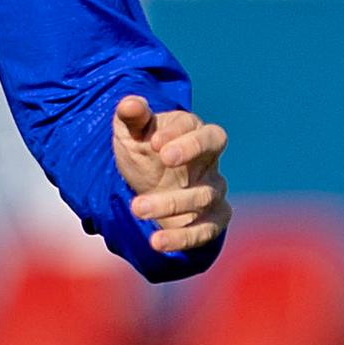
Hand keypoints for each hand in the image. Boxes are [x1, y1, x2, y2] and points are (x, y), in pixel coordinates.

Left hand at [111, 94, 229, 255]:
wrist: (148, 188)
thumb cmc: (143, 153)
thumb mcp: (131, 134)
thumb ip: (132, 118)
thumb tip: (129, 103)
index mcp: (194, 132)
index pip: (198, 128)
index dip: (181, 135)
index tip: (153, 143)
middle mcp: (210, 160)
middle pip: (212, 149)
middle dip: (190, 152)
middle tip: (160, 159)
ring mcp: (214, 190)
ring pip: (204, 195)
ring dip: (170, 203)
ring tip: (137, 208)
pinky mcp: (213, 219)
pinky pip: (207, 230)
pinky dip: (184, 238)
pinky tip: (157, 241)